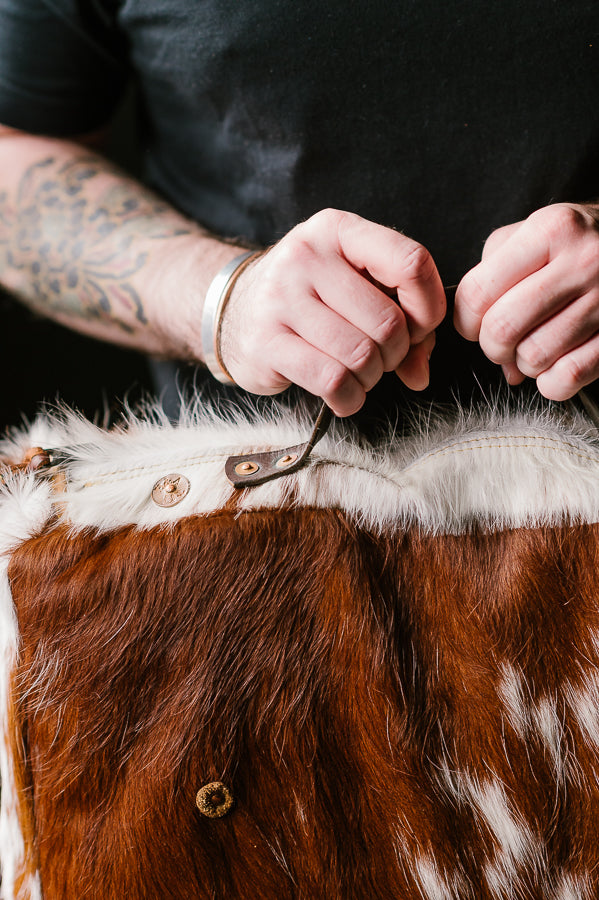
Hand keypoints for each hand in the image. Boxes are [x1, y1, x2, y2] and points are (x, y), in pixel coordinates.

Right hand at [219, 209, 445, 415]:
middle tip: (381, 357)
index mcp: (338, 231)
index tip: (419, 328)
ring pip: (361, 355)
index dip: (428, 307)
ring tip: (359, 374)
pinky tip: (343, 394)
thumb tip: (420, 372)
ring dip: (371, 378)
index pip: (410, 262)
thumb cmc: (310, 297)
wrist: (233, 309)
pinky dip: (349, 398)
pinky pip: (331, 380)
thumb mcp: (354, 286)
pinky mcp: (265, 342)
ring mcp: (281, 299)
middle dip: (396, 353)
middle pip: (388, 321)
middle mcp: (307, 257)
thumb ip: (403, 319)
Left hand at [454, 202, 598, 399]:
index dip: (465, 319)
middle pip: (503, 329)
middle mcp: (582, 262)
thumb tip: (478, 333)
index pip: (479, 292)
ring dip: (524, 363)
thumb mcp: (532, 233)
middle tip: (501, 340)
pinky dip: (552, 381)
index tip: (472, 324)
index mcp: (551, 231)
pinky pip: (568, 377)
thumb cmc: (575, 244)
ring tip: (536, 344)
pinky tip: (557, 361)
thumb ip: (492, 272)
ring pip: (534, 358)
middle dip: (491, 346)